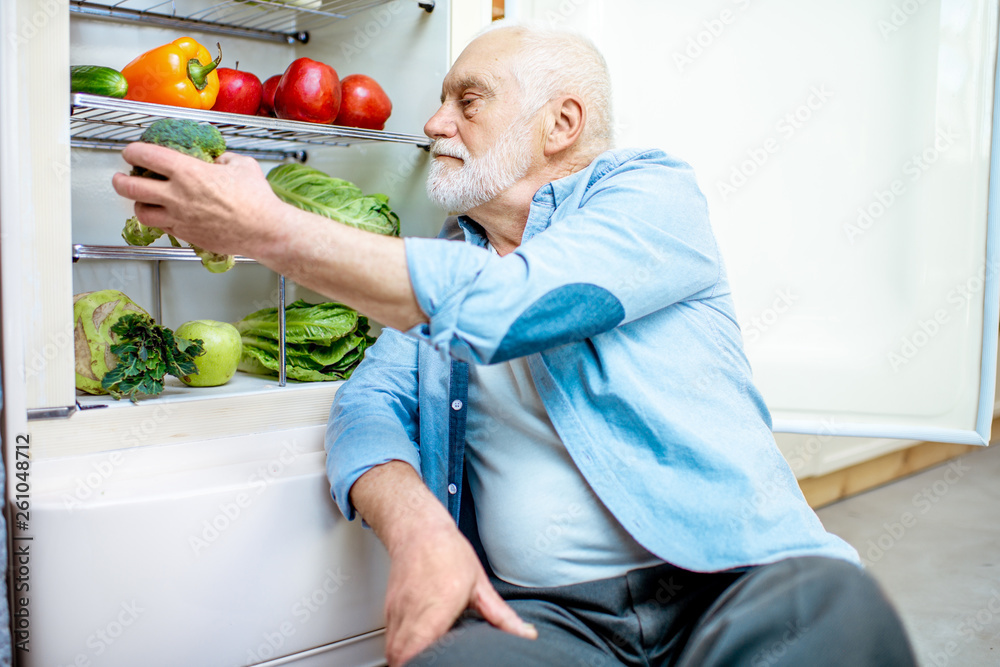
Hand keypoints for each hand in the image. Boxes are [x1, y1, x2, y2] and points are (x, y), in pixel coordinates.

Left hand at [110, 142, 285, 258]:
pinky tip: (165, 214)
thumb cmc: (257, 199)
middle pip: (130, 187)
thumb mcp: (241, 164)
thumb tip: (215, 160)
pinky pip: (162, 226)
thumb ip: (222, 158)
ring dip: (137, 203)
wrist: (265, 230)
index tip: (131, 152)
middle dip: (120, 180)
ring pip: (140, 212)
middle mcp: (177, 195)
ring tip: (140, 200)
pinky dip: (158, 219)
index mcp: (188, 172)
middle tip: (121, 177)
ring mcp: (179, 218)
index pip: (145, 156)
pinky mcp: (186, 235)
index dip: (132, 151)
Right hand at [349, 462, 536, 665]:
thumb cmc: (447, 552)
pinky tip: (414, 650)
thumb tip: (525, 633)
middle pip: (401, 656)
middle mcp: (412, 612)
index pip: (419, 649)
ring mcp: (397, 612)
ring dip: (406, 660)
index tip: (437, 666)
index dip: (424, 663)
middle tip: (434, 666)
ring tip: (425, 662)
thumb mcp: (480, 585)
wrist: (419, 530)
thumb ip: (501, 616)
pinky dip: (399, 650)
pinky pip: (390, 639)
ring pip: (393, 650)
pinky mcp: (389, 611)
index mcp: (437, 608)